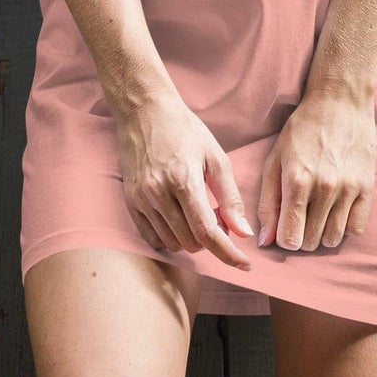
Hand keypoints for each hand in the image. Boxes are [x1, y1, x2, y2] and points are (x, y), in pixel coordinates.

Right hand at [112, 92, 256, 270]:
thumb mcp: (215, 156)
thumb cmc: (185, 130)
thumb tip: (243, 232)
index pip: (207, 232)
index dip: (228, 253)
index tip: (245, 265)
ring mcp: (142, 199)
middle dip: (212, 239)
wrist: (144, 111)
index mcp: (183, 180)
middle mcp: (159, 193)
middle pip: (191, 242)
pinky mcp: (131, 201)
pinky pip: (152, 238)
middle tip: (219, 216)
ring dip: (192, 239)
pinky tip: (179, 219)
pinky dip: (170, 237)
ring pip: (173, 243)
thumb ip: (230, 197)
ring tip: (198, 212)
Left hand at [257, 90, 376, 250]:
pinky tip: (337, 210)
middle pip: (311, 242)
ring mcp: (349, 188)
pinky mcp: (368, 186)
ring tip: (318, 214)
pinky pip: (356, 228)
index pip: (290, 238)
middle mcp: (325, 188)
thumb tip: (265, 241)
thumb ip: (268, 202)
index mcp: (297, 180)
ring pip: (334, 239)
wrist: (340, 101)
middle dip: (302, 235)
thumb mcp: (275, 159)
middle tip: (302, 216)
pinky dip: (345, 226)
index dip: (284, 238)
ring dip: (322, 234)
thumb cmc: (302, 129)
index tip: (285, 227)